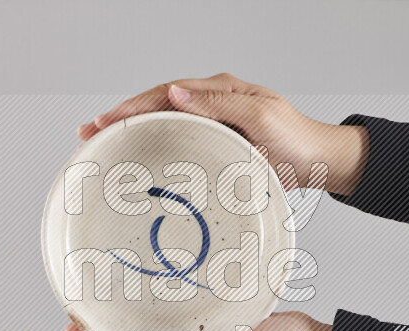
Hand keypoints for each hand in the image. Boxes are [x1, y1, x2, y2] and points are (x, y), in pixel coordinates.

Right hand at [77, 73, 367, 195]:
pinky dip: (156, 145)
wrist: (319, 162)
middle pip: (158, 104)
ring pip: (165, 122)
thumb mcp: (262, 115)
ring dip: (134, 131)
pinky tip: (138, 155)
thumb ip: (220, 104)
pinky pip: (180, 140)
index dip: (134, 106)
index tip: (108, 120)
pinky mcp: (217, 143)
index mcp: (221, 91)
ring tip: (102, 141)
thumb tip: (176, 92)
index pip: (167, 93)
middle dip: (122, 116)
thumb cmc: (297, 139)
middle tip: (89, 130)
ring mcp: (213, 123)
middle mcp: (214, 103)